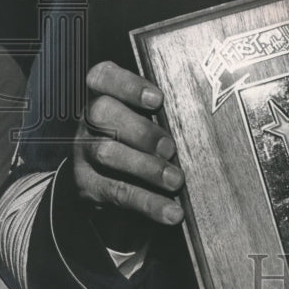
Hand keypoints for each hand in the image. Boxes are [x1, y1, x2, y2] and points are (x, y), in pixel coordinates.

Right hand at [75, 61, 184, 225]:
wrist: (106, 177)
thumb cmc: (139, 135)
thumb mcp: (145, 116)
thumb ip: (163, 111)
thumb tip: (205, 113)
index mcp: (102, 94)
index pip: (102, 77)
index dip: (127, 85)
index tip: (157, 99)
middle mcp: (88, 120)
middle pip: (102, 112)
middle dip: (140, 130)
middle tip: (170, 148)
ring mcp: (83, 152)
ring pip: (107, 153)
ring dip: (146, 168)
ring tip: (176, 180)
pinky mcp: (87, 186)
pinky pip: (116, 192)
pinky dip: (147, 203)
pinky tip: (171, 211)